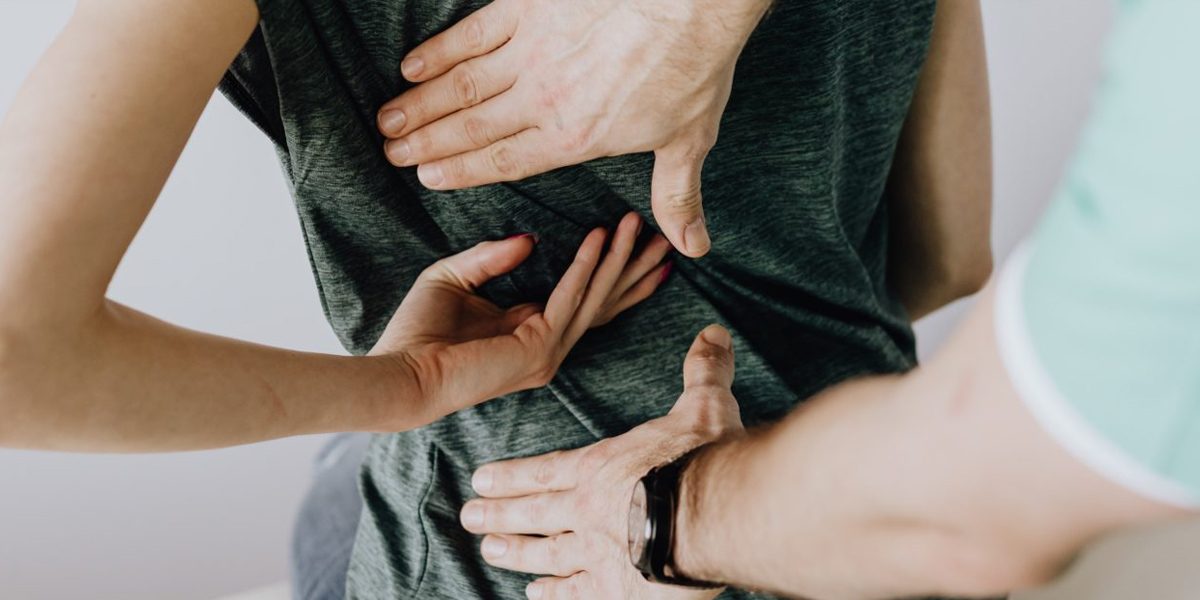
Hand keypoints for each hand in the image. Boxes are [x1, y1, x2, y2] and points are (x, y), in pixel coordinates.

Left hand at [371, 212, 671, 429]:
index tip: (636, 240)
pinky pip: (569, 298)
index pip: (585, 299)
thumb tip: (530, 239)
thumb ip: (490, 257)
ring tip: (637, 224)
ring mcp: (547, 352)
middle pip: (604, 301)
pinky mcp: (537, 349)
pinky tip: (599, 237)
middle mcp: (547, 346)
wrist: (399, 373)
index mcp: (530, 331)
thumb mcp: (454, 278)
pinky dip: (585, 266)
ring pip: (595, 298)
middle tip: (665, 237)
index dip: (613, 271)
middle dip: (634, 268)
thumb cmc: (416, 333)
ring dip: (618, 259)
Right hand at [377, 0, 772, 257]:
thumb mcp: (689, 138)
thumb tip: (691, 246)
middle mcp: (542, 100)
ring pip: (462, 85)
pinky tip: (413, 65)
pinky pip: (472, 34)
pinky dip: (440, 50)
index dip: (461, 171)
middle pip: (471, 127)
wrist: (688, 1)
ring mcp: (530, 52)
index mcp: (574, 138)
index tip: (427, 177)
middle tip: (392, 153)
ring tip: (389, 119)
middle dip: (426, 142)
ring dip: (421, 103)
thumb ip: (676, 195)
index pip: (505, 161)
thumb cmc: (691, 66)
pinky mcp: (528, 9)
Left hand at [461, 325, 743, 598]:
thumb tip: (712, 333)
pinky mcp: (614, 590)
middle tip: (469, 517)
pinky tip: (536, 595)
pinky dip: (554, 594)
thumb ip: (703, 372)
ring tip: (490, 552)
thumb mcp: (705, 407)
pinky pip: (575, 594)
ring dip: (516, 552)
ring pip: (545, 553)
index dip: (512, 476)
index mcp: (602, 467)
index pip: (546, 471)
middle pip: (534, 512)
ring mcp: (596, 553)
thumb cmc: (705, 459)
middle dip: (499, 514)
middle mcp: (587, 510)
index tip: (480, 479)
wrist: (714, 515)